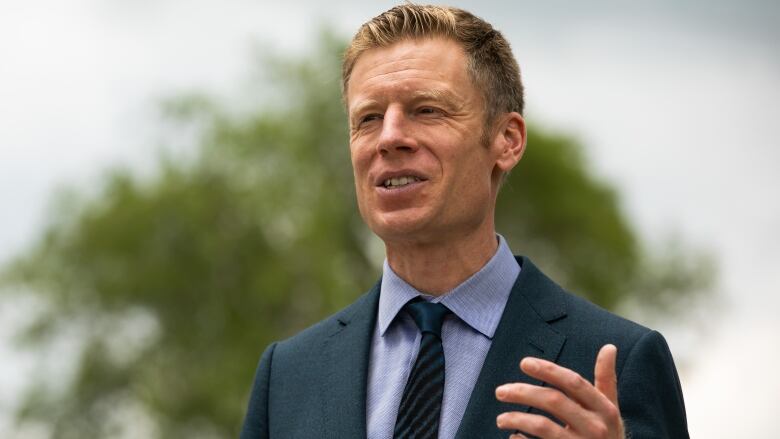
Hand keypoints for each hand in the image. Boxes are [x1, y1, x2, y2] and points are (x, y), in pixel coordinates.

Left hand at [495, 344, 623, 438]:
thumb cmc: (608, 435)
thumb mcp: (610, 409)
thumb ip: (606, 379)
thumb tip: (609, 347)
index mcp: (604, 409)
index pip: (574, 382)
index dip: (548, 370)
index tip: (524, 363)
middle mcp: (595, 427)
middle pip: (554, 401)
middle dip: (523, 392)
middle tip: (500, 391)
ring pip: (543, 426)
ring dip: (516, 419)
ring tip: (501, 419)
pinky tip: (513, 436)